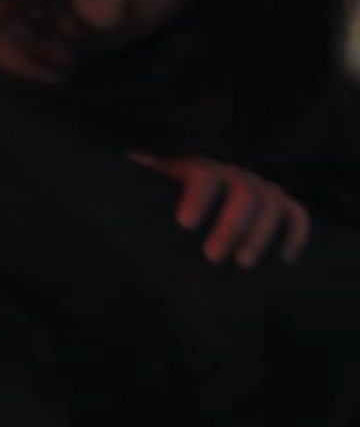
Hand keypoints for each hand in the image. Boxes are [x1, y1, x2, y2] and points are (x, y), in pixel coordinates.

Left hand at [129, 153, 311, 267]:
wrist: (186, 202)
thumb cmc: (162, 200)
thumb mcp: (148, 190)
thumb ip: (140, 180)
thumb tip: (130, 162)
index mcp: (197, 169)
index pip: (203, 176)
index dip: (198, 197)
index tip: (185, 223)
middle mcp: (232, 175)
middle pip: (243, 193)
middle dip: (231, 226)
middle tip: (214, 256)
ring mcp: (257, 188)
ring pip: (270, 203)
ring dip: (260, 235)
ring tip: (243, 264)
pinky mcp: (277, 204)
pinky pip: (295, 214)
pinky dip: (295, 233)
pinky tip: (285, 257)